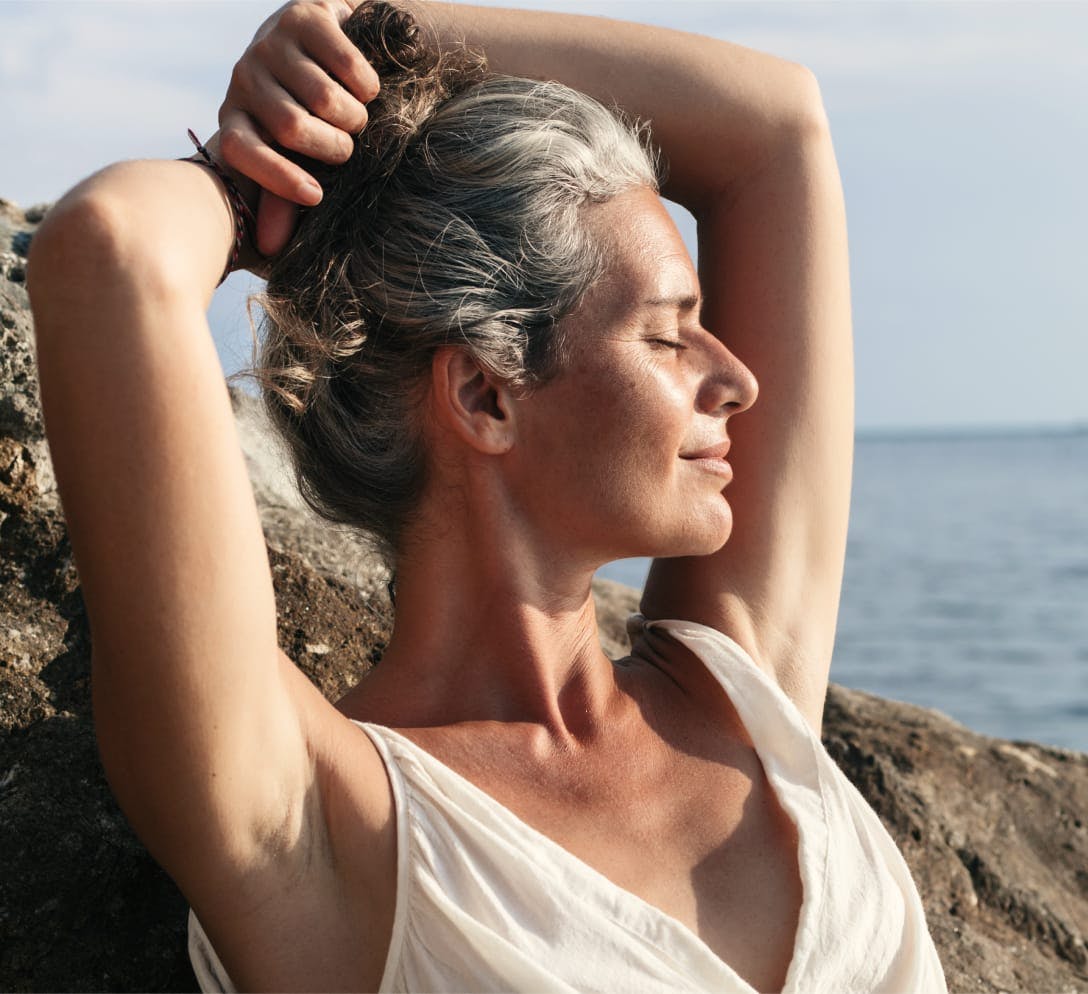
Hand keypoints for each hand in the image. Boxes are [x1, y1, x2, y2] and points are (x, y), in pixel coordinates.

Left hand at [217, 0, 378, 255]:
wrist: (321, 41)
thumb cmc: (308, 115)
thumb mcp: (294, 155)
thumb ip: (281, 197)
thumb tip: (271, 249)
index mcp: (235, 117)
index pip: (239, 150)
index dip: (276, 179)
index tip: (317, 197)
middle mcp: (244, 78)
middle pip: (290, 126)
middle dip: (332, 146)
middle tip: (346, 147)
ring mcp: (271, 43)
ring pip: (322, 97)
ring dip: (354, 116)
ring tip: (356, 117)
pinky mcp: (303, 15)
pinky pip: (347, 64)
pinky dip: (367, 85)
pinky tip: (366, 88)